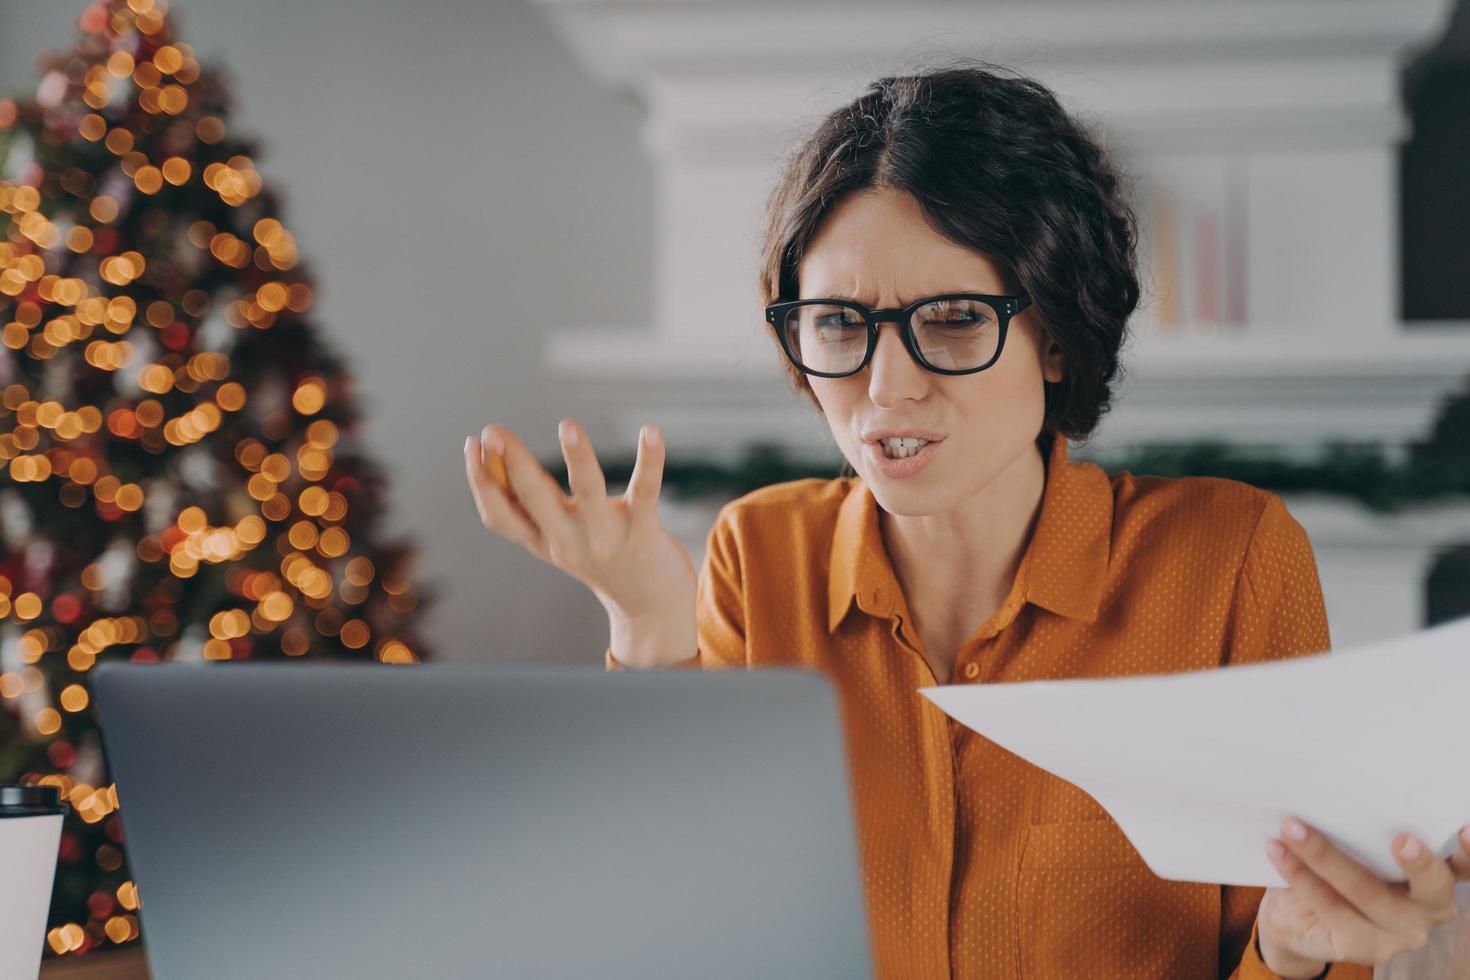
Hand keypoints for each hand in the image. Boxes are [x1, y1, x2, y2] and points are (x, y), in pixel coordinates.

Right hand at [462, 419, 695, 627]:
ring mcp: (606, 536)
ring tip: (568, 426)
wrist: (651, 606)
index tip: (471, 444)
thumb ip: (533, 508)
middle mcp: (569, 540)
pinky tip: (650, 432)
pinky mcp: (643, 530)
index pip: (500, 515)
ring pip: (589, 491)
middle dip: (513, 462)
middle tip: (493, 431)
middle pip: (535, 497)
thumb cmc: (602, 560)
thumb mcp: (560, 540)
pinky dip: (649, 460)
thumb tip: (501, 458)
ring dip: (577, 457)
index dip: (481, 481)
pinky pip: (645, 490)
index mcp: (544, 542)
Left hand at [1256, 816, 1469, 976]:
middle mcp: (1428, 909)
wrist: (1295, 917)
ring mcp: (1399, 934)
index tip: (1467, 829)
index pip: (1463, 866)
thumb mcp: (1354, 846)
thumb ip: (1361, 828)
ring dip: (1325, 854)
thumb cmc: (1335, 866)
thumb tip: (1335, 786)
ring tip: (1292, 826)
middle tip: (1401, 839)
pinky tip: (1278, 851)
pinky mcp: (1363, 948)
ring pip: (1368, 892)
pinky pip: (1330, 905)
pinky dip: (1299, 874)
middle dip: (1418, 862)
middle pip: (1432, 886)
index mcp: (1436, 879)